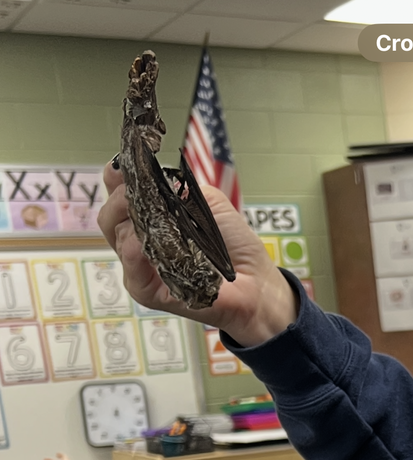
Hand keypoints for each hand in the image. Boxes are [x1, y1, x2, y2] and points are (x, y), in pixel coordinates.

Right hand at [97, 162, 298, 345]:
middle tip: (134, 189)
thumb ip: (178, 188)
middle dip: (118, 196)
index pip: (119, 194)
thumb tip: (151, 176)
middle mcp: (139, 241)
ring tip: (141, 208)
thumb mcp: (206, 202)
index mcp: (149, 218)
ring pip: (117, 238)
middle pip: (110, 216)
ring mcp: (141, 267)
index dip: (117, 178)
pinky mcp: (149, 291)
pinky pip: (132, 271)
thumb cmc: (232, 244)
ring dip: (126, 217)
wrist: (253, 280)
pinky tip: (140, 242)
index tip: (126, 165)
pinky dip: (134, 253)